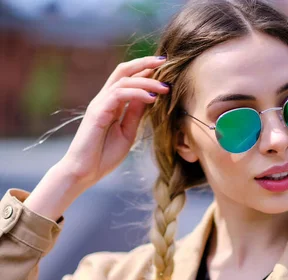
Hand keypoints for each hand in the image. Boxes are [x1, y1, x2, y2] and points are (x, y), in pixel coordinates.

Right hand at [60, 55, 169, 188]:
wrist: (84, 172)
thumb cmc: (103, 156)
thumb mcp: (127, 133)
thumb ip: (135, 114)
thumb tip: (149, 97)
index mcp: (111, 104)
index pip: (128, 78)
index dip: (145, 71)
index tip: (166, 69)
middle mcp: (104, 99)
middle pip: (123, 70)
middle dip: (144, 63)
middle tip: (165, 61)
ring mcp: (99, 104)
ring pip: (123, 80)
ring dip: (146, 81)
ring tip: (164, 86)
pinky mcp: (97, 112)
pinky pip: (118, 95)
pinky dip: (136, 93)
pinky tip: (151, 98)